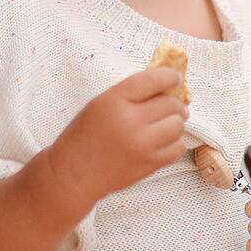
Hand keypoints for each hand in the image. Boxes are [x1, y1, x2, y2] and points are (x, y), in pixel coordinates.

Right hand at [51, 68, 189, 206]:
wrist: (73, 173)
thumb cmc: (84, 135)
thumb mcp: (100, 104)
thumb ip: (129, 93)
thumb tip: (166, 86)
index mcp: (114, 100)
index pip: (153, 80)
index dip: (170, 76)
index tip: (174, 78)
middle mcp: (130, 120)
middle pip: (170, 103)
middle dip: (173, 103)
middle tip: (168, 107)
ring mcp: (142, 144)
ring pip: (177, 125)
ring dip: (174, 123)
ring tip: (164, 126)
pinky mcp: (149, 164)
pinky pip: (177, 148)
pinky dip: (173, 143)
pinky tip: (161, 143)